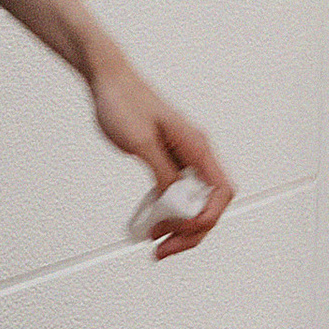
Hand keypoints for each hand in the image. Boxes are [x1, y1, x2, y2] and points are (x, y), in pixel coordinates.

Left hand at [87, 57, 233, 256]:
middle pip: (209, 204)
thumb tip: (175, 204)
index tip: (181, 228)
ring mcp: (182, 158)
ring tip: (157, 242)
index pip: (220, 191)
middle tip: (164, 248)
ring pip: (192, 202)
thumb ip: (162, 174)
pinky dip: (166, 213)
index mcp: (197, 146)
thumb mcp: (142, 143)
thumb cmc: (124, 102)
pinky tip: (150, 225)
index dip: (206, 217)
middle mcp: (195, 154)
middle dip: (191, 231)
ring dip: (179, 226)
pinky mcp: (167, 160)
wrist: (108, 80)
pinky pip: (175, 194)